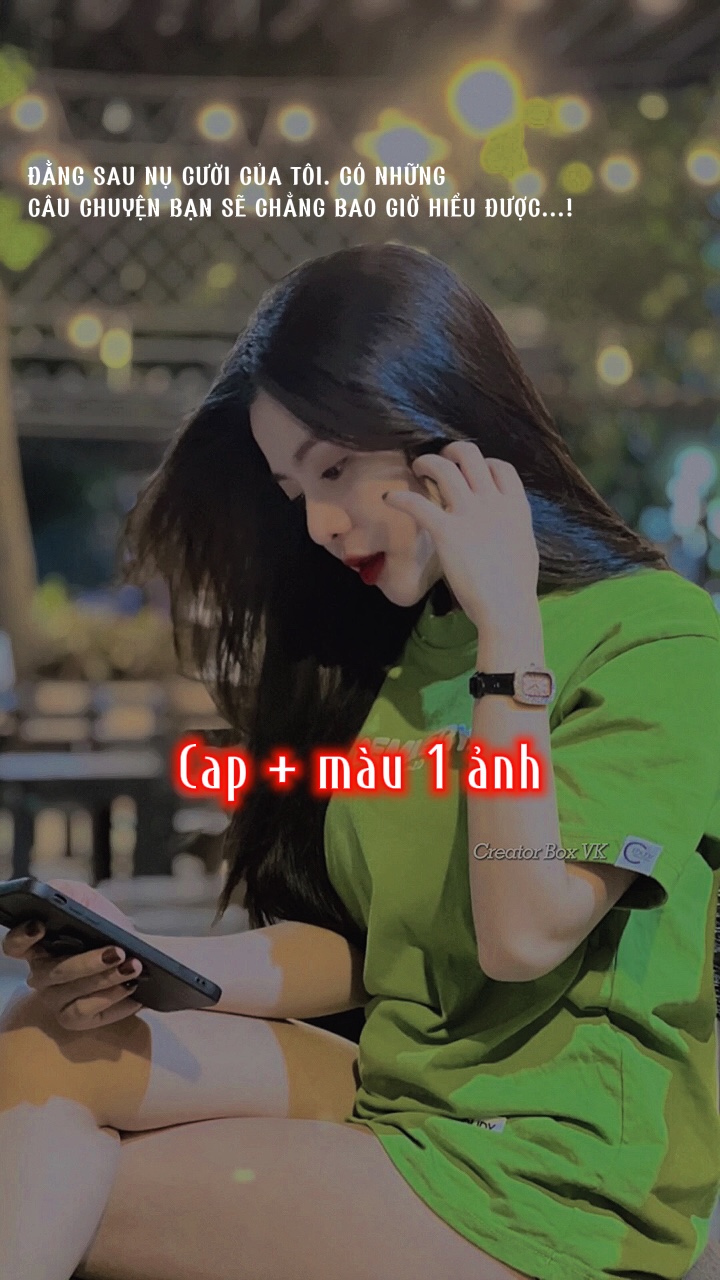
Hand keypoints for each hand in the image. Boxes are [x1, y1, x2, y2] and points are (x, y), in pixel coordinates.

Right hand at [1, 879, 143, 1029]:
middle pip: (53, 973)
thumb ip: (64, 892)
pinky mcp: (76, 1019)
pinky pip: (89, 1015)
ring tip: (134, 967)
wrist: (137, 950)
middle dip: (87, 963)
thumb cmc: (105, 924)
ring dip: (106, 981)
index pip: (14, 945)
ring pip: (73, 995)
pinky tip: (134, 989)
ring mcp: (56, 1000)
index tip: (41, 925)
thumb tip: (51, 892)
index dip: (22, 937)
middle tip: (118, 951)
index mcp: (37, 945)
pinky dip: (115, 1002)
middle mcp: (41, 975)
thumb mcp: (85, 899)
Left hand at [384, 442, 539, 630]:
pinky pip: (418, 503)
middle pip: (470, 455)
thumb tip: (506, 526)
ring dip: (425, 463)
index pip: (500, 466)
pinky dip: (400, 498)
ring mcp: (469, 513)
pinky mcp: (447, 530)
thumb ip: (512, 528)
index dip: (483, 463)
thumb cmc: (516, 587)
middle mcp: (492, 502)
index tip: (470, 472)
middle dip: (451, 452)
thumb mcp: (524, 547)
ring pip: (443, 467)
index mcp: (516, 506)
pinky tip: (389, 500)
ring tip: (415, 469)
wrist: (507, 608)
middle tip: (438, 463)